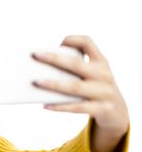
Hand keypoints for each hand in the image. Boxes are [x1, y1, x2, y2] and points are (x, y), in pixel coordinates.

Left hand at [33, 35, 128, 151]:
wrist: (116, 111)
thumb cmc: (93, 88)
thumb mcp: (91, 75)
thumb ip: (74, 70)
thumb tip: (41, 72)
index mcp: (101, 62)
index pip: (88, 43)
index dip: (73, 40)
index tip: (58, 43)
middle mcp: (104, 74)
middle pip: (76, 64)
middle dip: (54, 59)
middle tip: (35, 55)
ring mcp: (104, 92)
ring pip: (74, 87)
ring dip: (53, 84)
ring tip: (36, 82)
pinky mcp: (101, 109)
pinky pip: (77, 107)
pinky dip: (60, 106)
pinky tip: (45, 105)